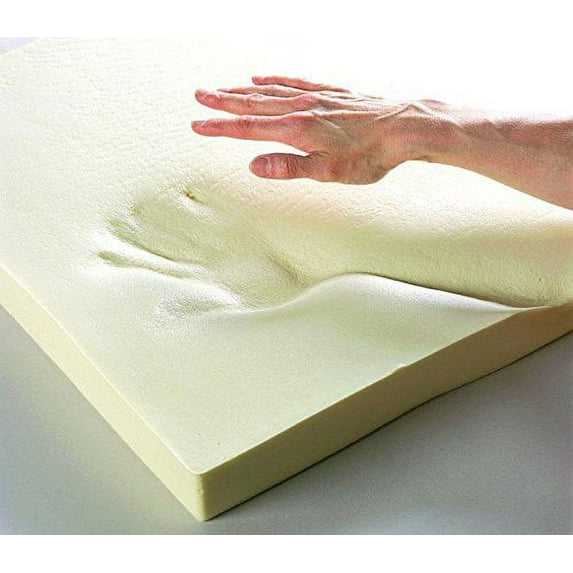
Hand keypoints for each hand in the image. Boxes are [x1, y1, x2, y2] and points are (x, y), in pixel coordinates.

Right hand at [191, 76, 442, 183]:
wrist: (404, 128)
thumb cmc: (369, 155)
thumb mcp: (330, 172)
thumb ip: (290, 168)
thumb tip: (254, 166)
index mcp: (297, 130)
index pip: (249, 128)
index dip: (221, 128)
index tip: (197, 125)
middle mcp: (301, 108)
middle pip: (254, 103)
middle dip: (223, 102)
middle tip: (199, 97)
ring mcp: (315, 97)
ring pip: (270, 90)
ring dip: (242, 90)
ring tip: (221, 89)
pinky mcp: (330, 92)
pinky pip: (294, 81)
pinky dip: (274, 79)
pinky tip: (263, 77)